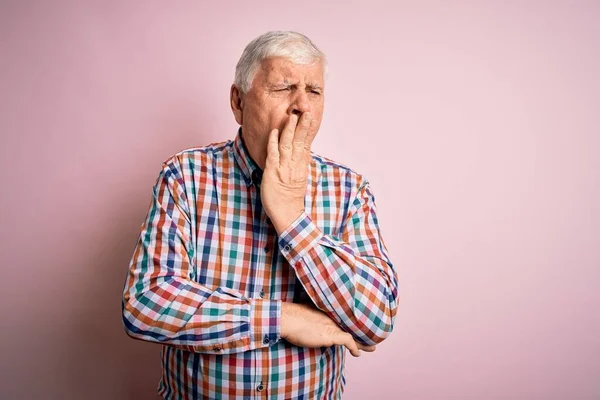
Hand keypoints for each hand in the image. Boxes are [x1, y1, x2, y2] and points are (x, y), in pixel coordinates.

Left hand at [261, 112, 317, 233]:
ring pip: (287, 145)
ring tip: (292, 116)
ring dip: (289, 129)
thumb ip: (299, 166)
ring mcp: (284, 168)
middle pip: (299, 142)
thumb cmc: (291, 200)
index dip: (308, 130)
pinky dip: (274, 142)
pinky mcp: (273, 172)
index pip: (306, 144)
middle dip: (302, 126)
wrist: (288, 214)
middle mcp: (294, 165)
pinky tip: (275, 132)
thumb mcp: (299, 180)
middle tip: (306, 111)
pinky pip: (273, 154)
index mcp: (301, 167)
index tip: (310, 117)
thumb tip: (301, 154)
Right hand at [280, 302, 376, 356]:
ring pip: (353, 334)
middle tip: (372, 337)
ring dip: (362, 343)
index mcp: (328, 311)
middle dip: (362, 332)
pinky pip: (348, 341)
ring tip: (371, 348)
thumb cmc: (292, 315)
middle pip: (352, 326)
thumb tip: (312, 319)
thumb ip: (313, 315)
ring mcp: (333, 325)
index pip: (344, 318)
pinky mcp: (332, 334)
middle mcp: (333, 317)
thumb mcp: (306, 312)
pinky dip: (354, 348)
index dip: (352, 324)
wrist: (288, 318)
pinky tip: (357, 354)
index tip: (358, 326)